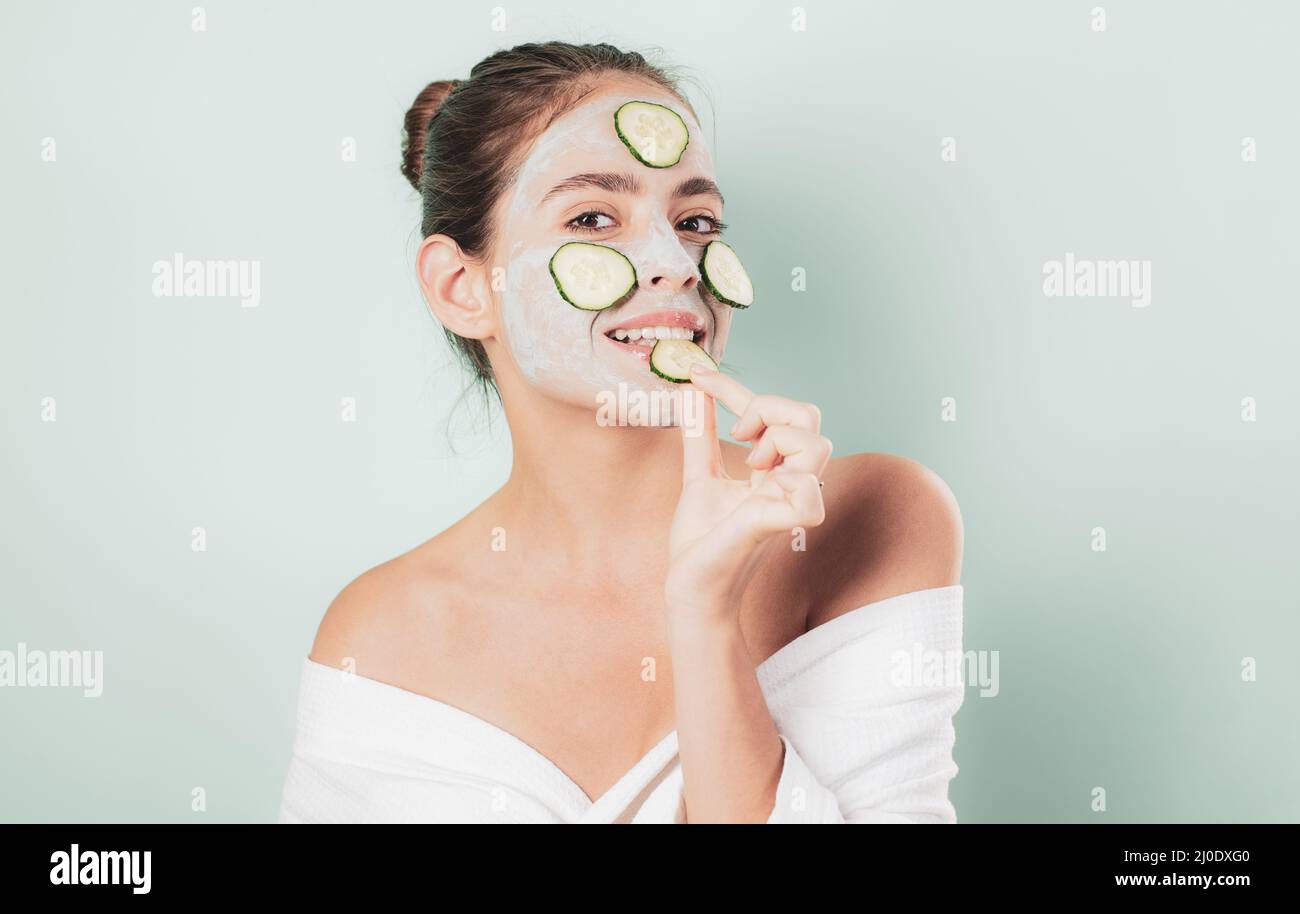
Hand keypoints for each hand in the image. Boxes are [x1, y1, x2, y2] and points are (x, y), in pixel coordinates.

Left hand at [664, 364, 831, 623]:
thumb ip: (700, 435)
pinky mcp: (780, 525)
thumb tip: (691, 390)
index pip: (777, 414)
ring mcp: (790, 504)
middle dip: (768, 408)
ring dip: (777, 438)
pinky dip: (782, 481)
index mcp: (774, 471)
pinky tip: (755, 485)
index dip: (736, 388)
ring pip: (817, 444)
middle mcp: (789, 484)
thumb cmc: (701, 543)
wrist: (690, 590)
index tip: (697, 374)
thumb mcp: (700, 476)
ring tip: (749, 463)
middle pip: (810, 417)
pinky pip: (805, 492)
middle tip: (735, 434)